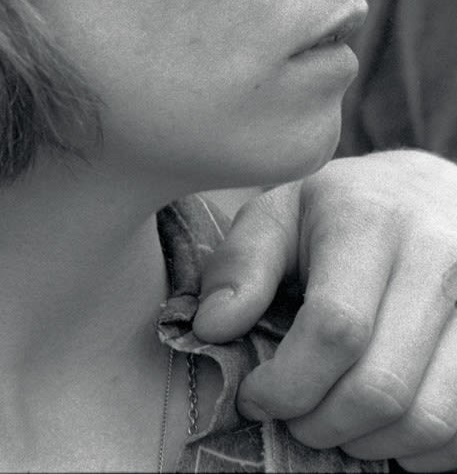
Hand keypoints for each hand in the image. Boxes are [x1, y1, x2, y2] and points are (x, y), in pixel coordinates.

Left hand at [194, 151, 456, 470]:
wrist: (433, 197)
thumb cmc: (343, 212)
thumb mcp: (281, 212)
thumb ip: (242, 263)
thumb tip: (212, 327)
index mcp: (371, 221)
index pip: (335, 328)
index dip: (288, 382)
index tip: (257, 397)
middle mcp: (437, 259)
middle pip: (381, 386)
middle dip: (323, 423)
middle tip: (295, 418)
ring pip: (429, 419)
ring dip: (370, 443)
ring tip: (334, 421)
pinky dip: (417, 450)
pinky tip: (383, 423)